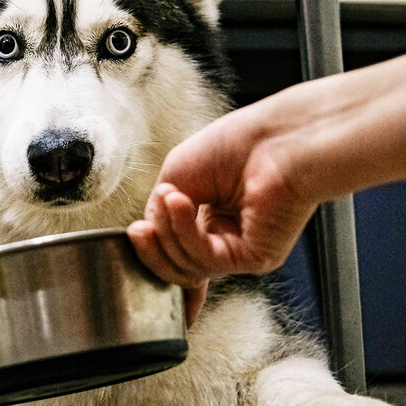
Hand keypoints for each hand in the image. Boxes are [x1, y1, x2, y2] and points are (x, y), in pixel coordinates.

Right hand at [127, 106, 318, 323]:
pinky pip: (207, 259)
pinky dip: (185, 233)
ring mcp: (239, 251)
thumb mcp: (176, 178)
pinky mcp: (253, 258)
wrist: (271, 138)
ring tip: (168, 198)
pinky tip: (179, 204)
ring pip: (187, 267)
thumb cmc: (234, 146)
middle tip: (140, 228)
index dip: (153, 254)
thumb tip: (146, 241)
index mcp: (209, 219)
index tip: (134, 237)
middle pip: (175, 267)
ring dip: (168, 233)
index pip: (176, 252)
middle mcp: (225, 239)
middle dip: (152, 249)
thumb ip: (158, 215)